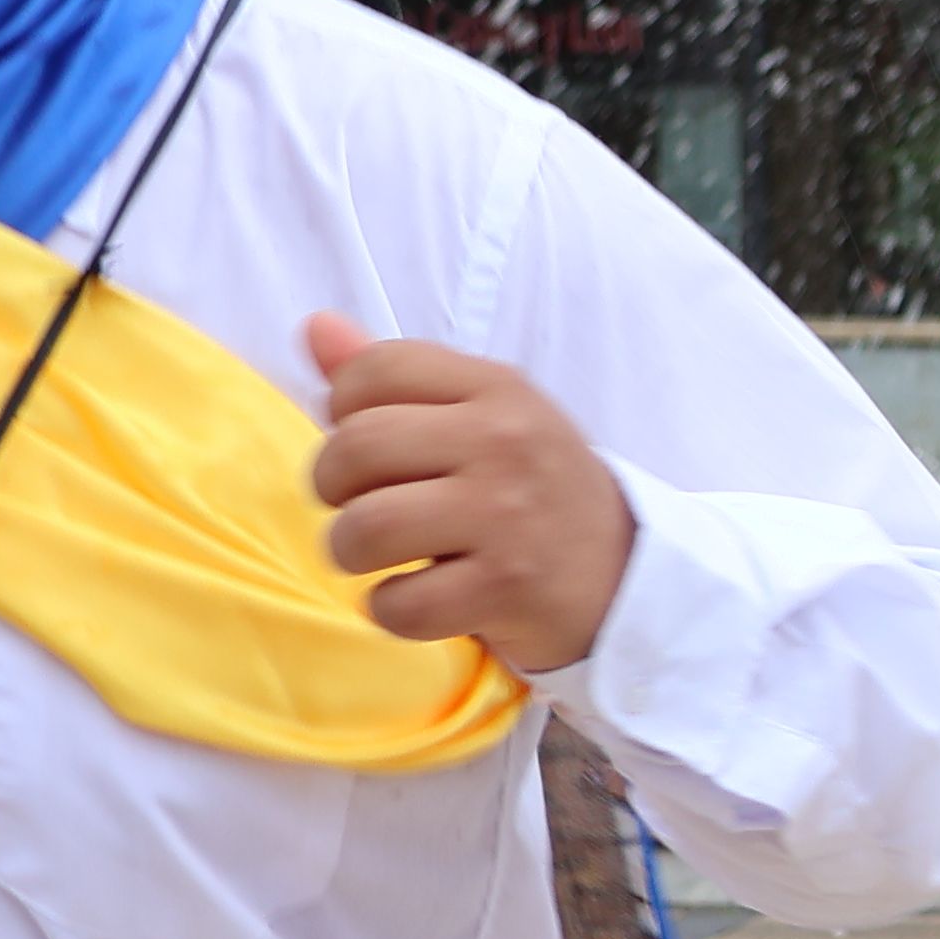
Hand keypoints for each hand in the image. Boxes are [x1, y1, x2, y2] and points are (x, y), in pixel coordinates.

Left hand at [303, 316, 637, 678]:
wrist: (625, 573)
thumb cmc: (533, 490)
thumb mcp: (484, 416)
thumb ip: (397, 376)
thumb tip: (314, 327)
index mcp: (497, 389)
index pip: (375, 369)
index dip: (345, 411)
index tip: (376, 449)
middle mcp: (505, 441)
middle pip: (354, 448)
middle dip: (334, 489)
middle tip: (364, 508)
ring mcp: (509, 516)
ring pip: (365, 529)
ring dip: (353, 554)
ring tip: (383, 558)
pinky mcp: (507, 588)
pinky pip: (398, 605)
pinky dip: (393, 611)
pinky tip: (422, 598)